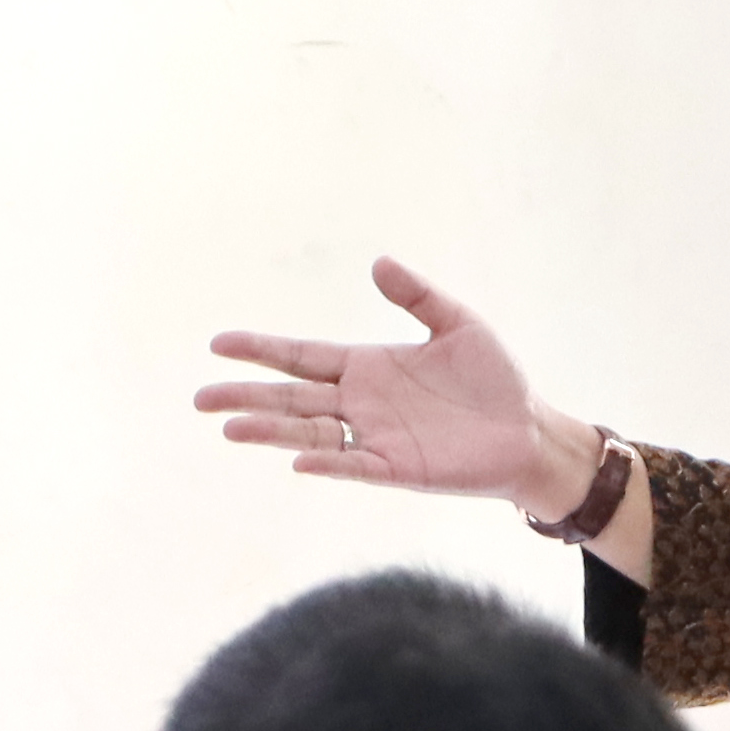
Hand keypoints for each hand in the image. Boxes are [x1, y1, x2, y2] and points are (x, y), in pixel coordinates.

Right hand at [197, 256, 578, 512]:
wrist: (529, 430)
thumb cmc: (494, 379)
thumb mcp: (458, 323)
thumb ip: (417, 295)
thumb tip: (377, 262)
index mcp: (366, 366)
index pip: (302, 357)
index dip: (261, 350)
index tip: (218, 344)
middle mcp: (360, 403)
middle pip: (292, 398)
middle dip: (246, 395)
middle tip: (200, 397)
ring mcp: (375, 437)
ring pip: (309, 434)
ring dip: (271, 431)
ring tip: (230, 427)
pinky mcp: (398, 468)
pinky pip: (354, 465)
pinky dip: (327, 463)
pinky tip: (297, 461)